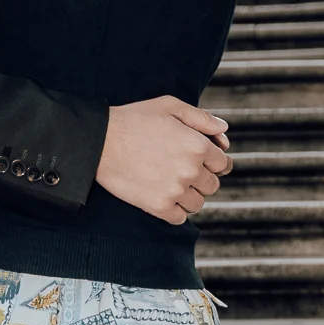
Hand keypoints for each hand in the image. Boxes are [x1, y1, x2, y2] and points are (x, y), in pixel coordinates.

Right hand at [97, 95, 232, 226]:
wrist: (99, 141)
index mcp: (198, 146)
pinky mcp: (158, 207)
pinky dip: (175, 211)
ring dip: (189, 195)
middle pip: (212, 185)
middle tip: (181, 170)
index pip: (223, 163)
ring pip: (198, 203)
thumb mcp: (170, 106)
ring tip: (171, 183)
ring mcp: (175, 191)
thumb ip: (201, 117)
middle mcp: (191, 170)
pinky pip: (180, 218)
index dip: (213, 161)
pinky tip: (163, 196)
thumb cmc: (134, 119)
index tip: (201, 161)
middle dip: (201, 178)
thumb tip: (224, 130)